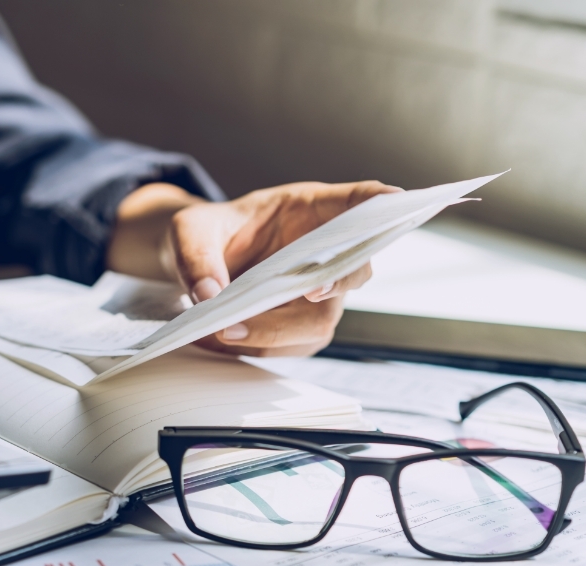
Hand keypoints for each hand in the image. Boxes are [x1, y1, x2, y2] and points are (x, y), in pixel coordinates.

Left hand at [107, 181, 401, 355]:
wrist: (195, 264)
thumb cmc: (204, 234)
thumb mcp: (189, 230)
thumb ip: (196, 255)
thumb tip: (210, 294)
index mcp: (310, 209)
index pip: (358, 201)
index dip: (381, 202)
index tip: (396, 200)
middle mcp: (324, 251)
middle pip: (352, 270)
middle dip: (332, 283)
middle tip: (306, 292)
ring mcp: (317, 291)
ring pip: (320, 319)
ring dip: (277, 330)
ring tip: (225, 330)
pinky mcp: (300, 325)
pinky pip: (293, 344)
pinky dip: (258, 346)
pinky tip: (222, 338)